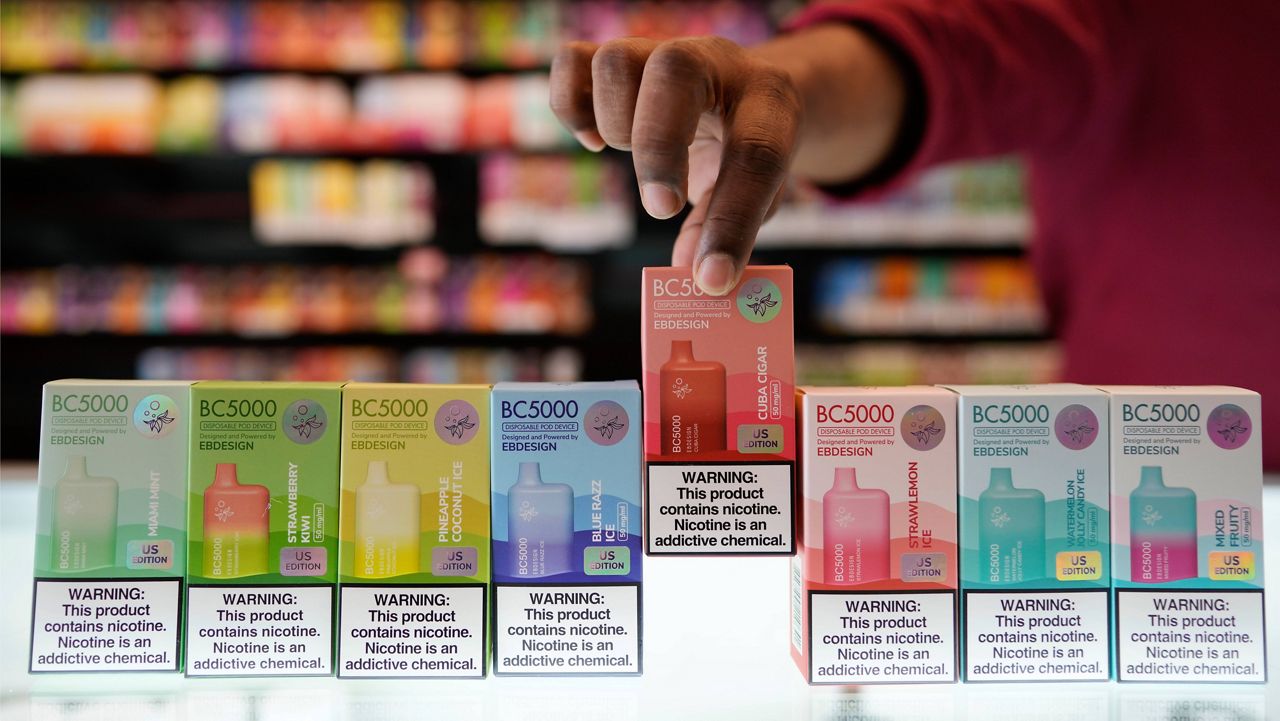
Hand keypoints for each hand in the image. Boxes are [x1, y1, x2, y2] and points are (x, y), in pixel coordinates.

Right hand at [550, 36, 802, 294]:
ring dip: (615, 125)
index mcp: (768, 99)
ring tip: (631, 157)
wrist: (741, 88)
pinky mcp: (617, 56)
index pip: (756, 152)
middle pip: (675, 71)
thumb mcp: (758, 189)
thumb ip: (726, 227)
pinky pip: (571, 61)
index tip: (711, 275)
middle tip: (661, 207)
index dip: (733, 219)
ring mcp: (659, 49)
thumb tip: (692, 274)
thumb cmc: (746, 145)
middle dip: (658, 147)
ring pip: (616, 62)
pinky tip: (593, 140)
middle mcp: (714, 60)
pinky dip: (570, 106)